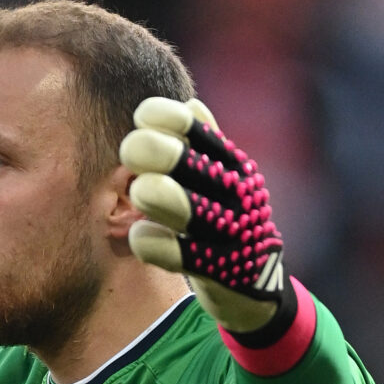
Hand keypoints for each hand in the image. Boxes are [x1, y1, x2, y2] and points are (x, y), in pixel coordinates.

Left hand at [119, 98, 287, 333]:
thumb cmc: (220, 217)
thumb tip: (188, 104)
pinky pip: (183, 256)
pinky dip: (156, 244)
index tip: (141, 116)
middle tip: (129, 150)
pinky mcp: (221, 270)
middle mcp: (235, 192)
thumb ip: (202, 145)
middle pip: (191, 164)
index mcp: (230, 162)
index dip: (166, 117)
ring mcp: (230, 231)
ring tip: (139, 190)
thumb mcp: (217, 176)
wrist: (253, 279)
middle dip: (156, 152)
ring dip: (161, 196)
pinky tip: (137, 235)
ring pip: (190, 209)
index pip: (195, 128)